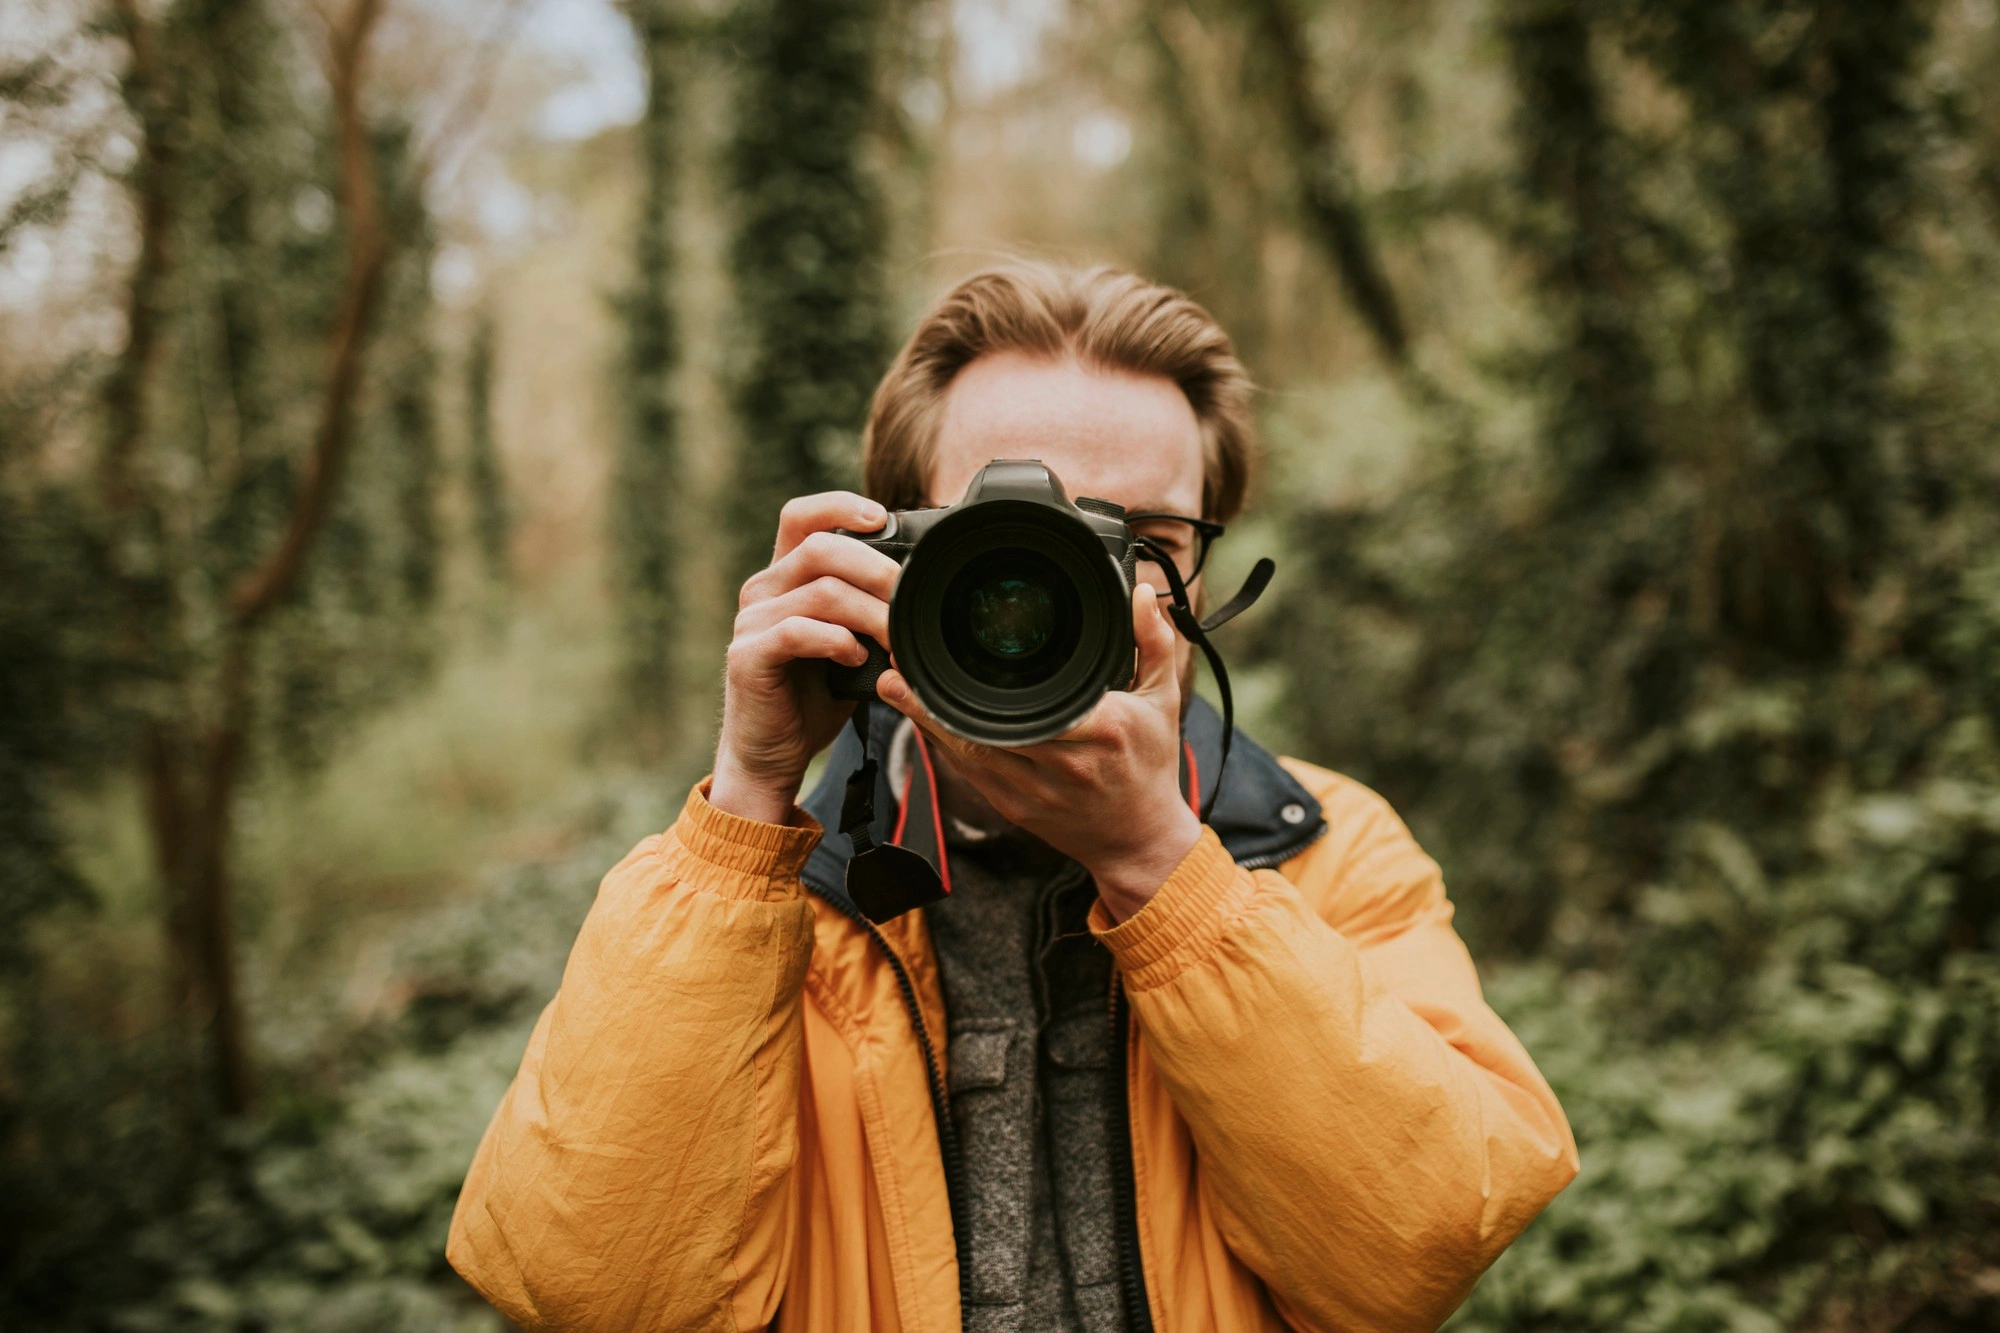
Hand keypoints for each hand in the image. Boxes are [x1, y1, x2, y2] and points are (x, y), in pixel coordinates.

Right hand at [710, 493, 901, 825]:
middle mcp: (762, 590)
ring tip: (897, 640)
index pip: (801, 516)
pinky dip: (837, 642)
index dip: (840, 505)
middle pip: (821, 547)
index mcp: (784, 577)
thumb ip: (867, 609)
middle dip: (877, 567)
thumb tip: (922, 588)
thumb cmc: (812, 697)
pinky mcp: (748, 656)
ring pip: (820, 591)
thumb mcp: (848, 642)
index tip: (883, 517)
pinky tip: (857, 660)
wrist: (771, 755)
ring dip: (871, 613)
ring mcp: (751, 622)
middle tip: (911, 597)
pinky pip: (798, 632)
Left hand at [877, 583, 1199, 920]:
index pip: (1031, 706)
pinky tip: (920, 718)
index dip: (980, 687)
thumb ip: (1152, 643)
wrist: (1139, 839)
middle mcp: (1062, 763)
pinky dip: (942, 744)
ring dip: (925, 719)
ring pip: (965, 753)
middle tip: (900, 662)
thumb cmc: (1150, 766)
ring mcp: (1032, 790)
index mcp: (1099, 730)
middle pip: (982, 728)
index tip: (946, 655)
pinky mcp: (1013, 808)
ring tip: (896, 684)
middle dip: (933, 698)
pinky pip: (968, 772)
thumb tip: (1138, 594)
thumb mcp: (1163, 701)